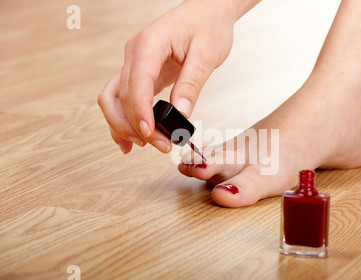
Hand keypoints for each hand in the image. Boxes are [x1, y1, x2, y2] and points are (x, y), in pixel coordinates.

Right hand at [98, 0, 234, 153]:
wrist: (206, 12)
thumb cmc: (208, 26)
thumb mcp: (207, 54)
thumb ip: (191, 83)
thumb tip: (181, 113)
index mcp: (150, 43)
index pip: (137, 82)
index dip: (140, 111)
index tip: (150, 134)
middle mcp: (134, 53)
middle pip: (120, 96)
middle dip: (135, 125)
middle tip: (160, 145)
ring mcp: (133, 63)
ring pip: (113, 98)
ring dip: (122, 125)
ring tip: (143, 145)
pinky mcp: (139, 73)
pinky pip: (122, 98)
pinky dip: (122, 119)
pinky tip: (130, 139)